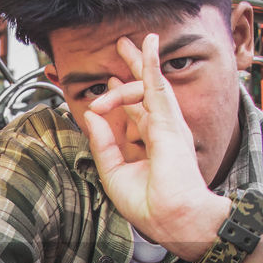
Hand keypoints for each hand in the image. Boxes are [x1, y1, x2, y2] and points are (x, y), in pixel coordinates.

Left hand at [81, 34, 227, 260]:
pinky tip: (147, 45)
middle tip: (122, 48)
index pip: (134, 113)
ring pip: (149, 84)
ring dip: (137, 61)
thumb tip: (91, 116)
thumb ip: (103, 143)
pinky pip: (157, 85)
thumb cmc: (151, 205)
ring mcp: (166, 124)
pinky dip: (151, 64)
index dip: (119, 98)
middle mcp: (160, 131)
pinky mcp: (168, 120)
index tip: (106, 89)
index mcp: (149, 145)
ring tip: (124, 44)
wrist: (171, 217)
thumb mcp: (114, 172)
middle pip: (144, 93)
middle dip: (132, 69)